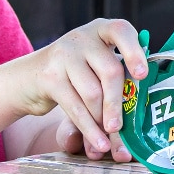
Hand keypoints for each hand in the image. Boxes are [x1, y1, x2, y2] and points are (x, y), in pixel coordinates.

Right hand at [23, 18, 147, 159]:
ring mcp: (64, 55)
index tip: (142, 75)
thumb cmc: (78, 73)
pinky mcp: (50, 77)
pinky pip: (75, 107)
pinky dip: (89, 128)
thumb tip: (143, 110)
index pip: (121, 31)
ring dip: (102, 120)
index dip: (134, 53)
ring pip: (93, 93)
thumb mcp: (98, 63)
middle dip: (117, 104)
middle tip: (120, 129)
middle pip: (110, 72)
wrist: (29, 77)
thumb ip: (119, 75)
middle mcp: (84, 38)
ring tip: (109, 141)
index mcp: (103, 31)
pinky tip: (98, 142)